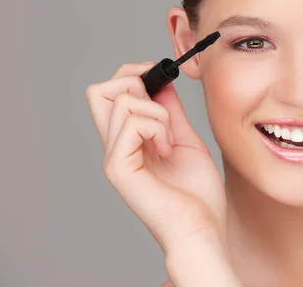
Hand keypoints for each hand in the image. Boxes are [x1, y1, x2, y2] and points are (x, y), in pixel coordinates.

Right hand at [85, 62, 226, 253]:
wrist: (203, 228)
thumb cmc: (197, 192)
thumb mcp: (184, 138)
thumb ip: (169, 112)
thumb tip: (161, 81)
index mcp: (127, 139)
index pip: (109, 92)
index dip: (132, 74)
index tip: (162, 80)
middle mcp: (115, 145)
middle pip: (99, 90)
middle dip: (135, 82)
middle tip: (162, 106)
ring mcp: (114, 157)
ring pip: (120, 101)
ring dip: (157, 112)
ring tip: (171, 140)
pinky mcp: (119, 169)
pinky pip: (130, 124)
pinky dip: (157, 127)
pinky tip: (168, 150)